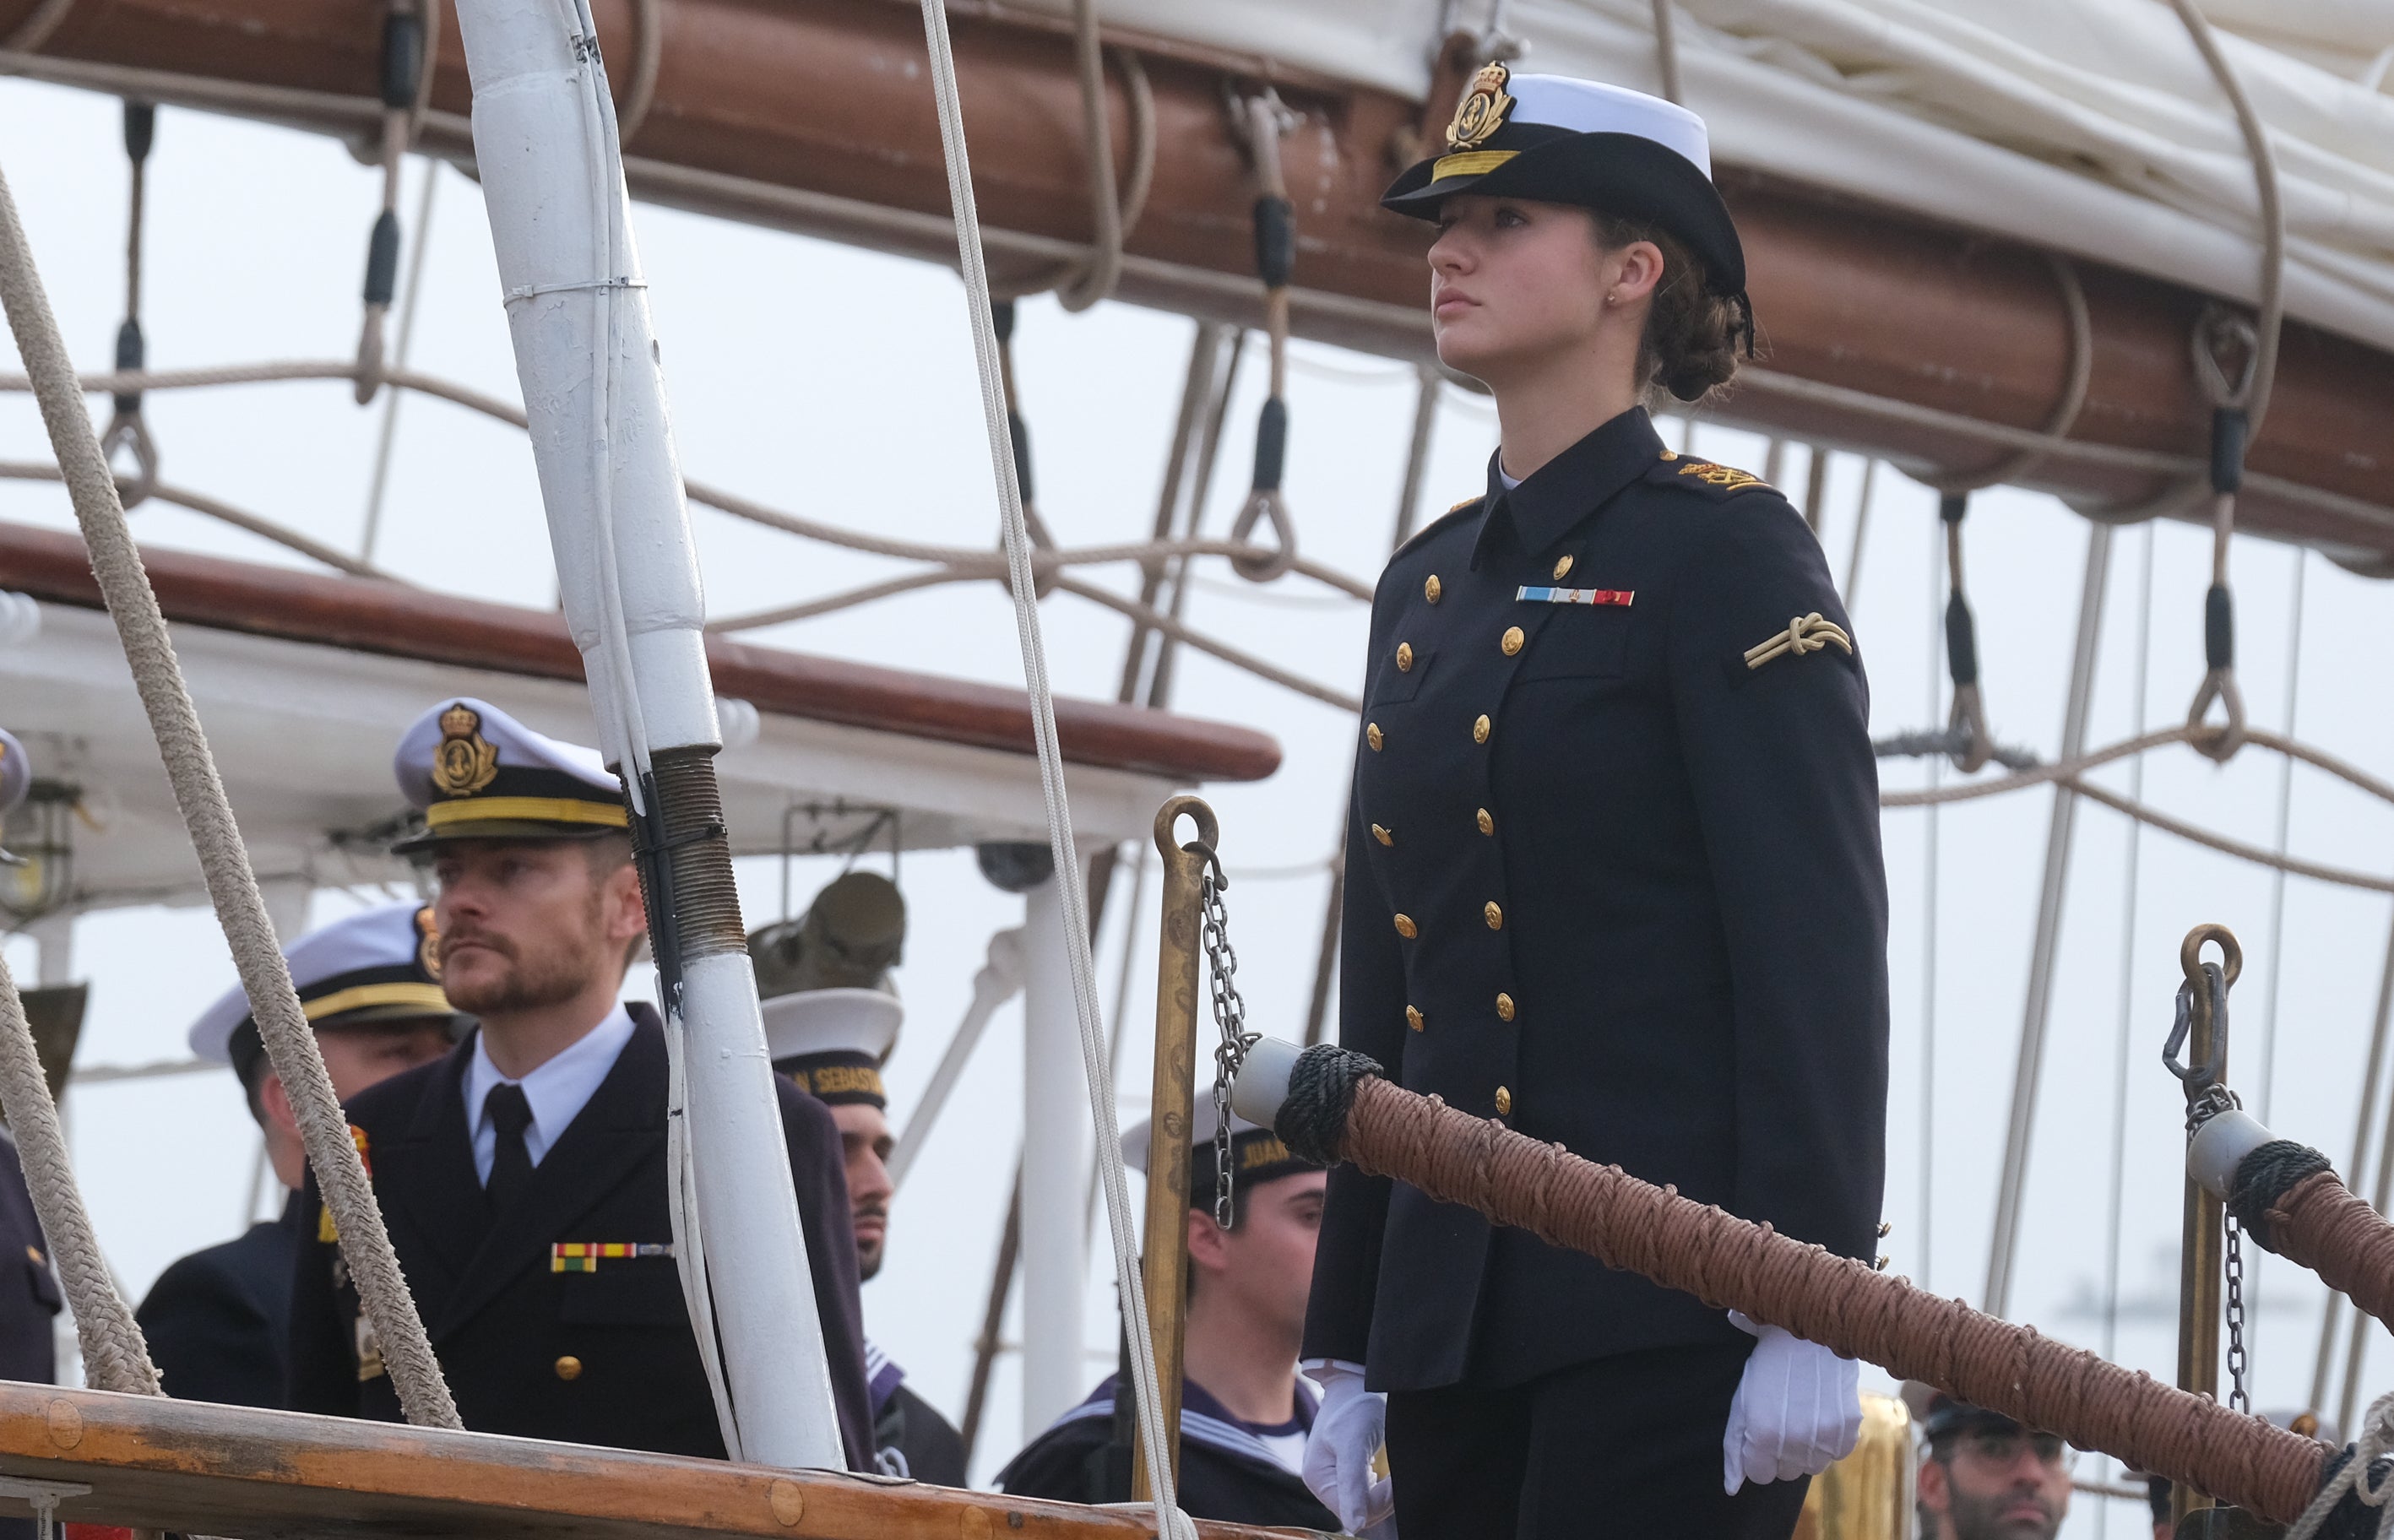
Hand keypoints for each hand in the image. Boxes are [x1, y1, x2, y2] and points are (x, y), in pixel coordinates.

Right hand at [1302, 1359, 1395, 1532]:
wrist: (1358, 1382)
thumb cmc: (1355, 1407)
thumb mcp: (1353, 1444)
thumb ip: (1352, 1485)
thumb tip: (1354, 1526)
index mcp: (1317, 1479)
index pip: (1353, 1513)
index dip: (1379, 1501)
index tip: (1396, 1479)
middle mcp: (1322, 1483)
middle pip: (1360, 1512)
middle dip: (1384, 1498)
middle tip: (1398, 1474)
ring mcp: (1335, 1479)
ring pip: (1367, 1506)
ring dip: (1386, 1494)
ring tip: (1394, 1470)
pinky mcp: (1348, 1475)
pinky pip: (1368, 1495)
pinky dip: (1383, 1489)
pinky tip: (1388, 1474)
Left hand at [1721, 1311, 1860, 1494]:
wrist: (1806, 1337)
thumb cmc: (1766, 1369)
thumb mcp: (1741, 1405)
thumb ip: (1734, 1450)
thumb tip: (1732, 1489)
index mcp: (1764, 1436)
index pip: (1760, 1476)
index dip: (1758, 1456)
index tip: (1761, 1434)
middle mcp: (1796, 1442)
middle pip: (1787, 1474)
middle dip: (1781, 1454)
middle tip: (1782, 1420)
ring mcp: (1825, 1436)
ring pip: (1813, 1467)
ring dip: (1806, 1450)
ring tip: (1802, 1416)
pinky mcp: (1848, 1428)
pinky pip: (1837, 1453)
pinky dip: (1829, 1440)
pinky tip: (1821, 1413)